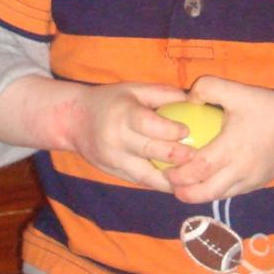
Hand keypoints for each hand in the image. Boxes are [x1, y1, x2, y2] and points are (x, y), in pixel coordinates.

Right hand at [69, 82, 195, 191]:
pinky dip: (160, 184)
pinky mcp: (114, 173)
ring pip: (146, 175)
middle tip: (200, 158)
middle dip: (176, 157)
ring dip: (171, 179)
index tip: (187, 132)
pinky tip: (179, 184)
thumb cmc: (110, 101)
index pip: (148, 125)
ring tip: (194, 177)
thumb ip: (161, 93)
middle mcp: (117, 139)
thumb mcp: (133, 89)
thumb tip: (193, 98)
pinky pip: (141, 181)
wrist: (74, 121)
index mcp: (123, 114)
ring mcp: (114, 160)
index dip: (169, 130)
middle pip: (150, 151)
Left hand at [165, 76, 273, 203]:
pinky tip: (205, 181)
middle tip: (169, 184)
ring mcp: (250, 180)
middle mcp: (241, 169)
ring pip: (218, 196)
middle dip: (184, 192)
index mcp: (233, 147)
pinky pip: (231, 193)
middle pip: (206, 192)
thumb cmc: (265, 106)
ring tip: (183, 185)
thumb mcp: (236, 90)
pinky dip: (215, 191)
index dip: (180, 174)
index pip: (200, 169)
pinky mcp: (257, 184)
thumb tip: (187, 99)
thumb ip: (208, 88)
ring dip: (198, 194)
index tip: (165, 170)